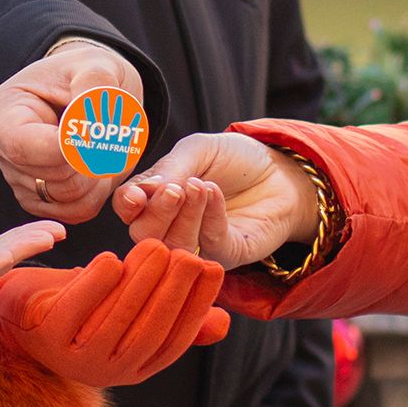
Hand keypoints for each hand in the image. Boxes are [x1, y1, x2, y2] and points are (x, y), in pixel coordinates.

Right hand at [0, 40, 145, 223]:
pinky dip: (97, 192)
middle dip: (90, 159)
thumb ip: (94, 84)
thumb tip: (88, 125)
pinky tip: (98, 165)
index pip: (24, 146)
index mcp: (5, 111)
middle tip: (107, 132)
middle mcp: (3, 149)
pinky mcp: (40, 199)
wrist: (91, 93)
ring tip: (102, 145)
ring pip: (66, 198)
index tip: (96, 135)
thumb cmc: (87, 75)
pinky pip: (76, 211)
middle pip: (52, 176)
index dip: (65, 148)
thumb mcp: (96, 65)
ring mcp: (19, 178)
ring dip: (97, 175)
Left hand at [0, 240, 230, 388]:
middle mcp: (108, 370)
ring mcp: (76, 357)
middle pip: (149, 330)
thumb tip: (223, 322)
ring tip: (157, 246)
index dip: (197, 305)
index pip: (175, 339)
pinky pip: (77, 309)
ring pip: (118, 318)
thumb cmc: (80, 307)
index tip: (212, 267)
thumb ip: (170, 316)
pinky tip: (112, 258)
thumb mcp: (129, 311)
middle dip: (174, 291)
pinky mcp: (47, 337)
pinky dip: (96, 284)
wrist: (15, 315)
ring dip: (141, 281)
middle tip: (188, 253)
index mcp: (134, 367)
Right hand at [113, 132, 318, 269]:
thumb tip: (144, 191)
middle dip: (156, 213)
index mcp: (155, 198)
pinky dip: (209, 218)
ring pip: (174, 245)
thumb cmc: (235, 159)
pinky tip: (214, 193)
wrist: (280, 170)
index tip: (138, 195)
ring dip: (185, 214)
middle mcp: (170, 226)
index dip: (127, 204)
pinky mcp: (227, 256)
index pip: (128, 209)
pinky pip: (210, 247)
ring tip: (200, 186)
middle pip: (143, 235)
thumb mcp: (198, 150)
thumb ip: (170, 168)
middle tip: (175, 189)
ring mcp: (198, 245)